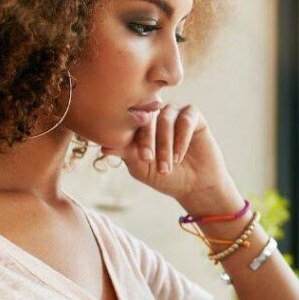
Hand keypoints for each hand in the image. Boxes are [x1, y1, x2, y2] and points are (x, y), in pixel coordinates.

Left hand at [106, 103, 233, 204]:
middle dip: (148, 140)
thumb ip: (125, 153)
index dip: (133, 138)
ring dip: (165, 144)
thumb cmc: (165, 176)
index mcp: (139, 125)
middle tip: (149, 160)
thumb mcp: (141, 167)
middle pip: (148, 117)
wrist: (195, 186)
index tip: (140, 158)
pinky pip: (185, 119)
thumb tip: (103, 146)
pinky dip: (182, 138)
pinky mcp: (193, 115)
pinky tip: (179, 156)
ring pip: (166, 119)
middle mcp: (156, 115)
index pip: (131, 122)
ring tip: (168, 165)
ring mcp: (174, 113)